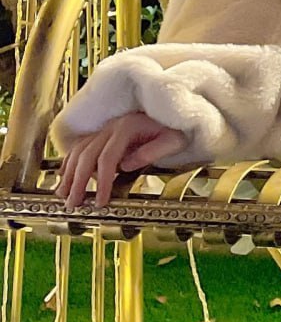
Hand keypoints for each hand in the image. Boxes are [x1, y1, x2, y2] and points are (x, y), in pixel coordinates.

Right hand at [56, 112, 188, 211]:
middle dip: (78, 182)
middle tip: (74, 204)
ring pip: (79, 151)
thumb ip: (151, 152)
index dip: (102, 181)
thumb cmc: (176, 130)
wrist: (176, 117)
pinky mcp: (104, 134)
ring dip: (69, 173)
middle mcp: (112, 127)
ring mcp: (106, 129)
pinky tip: (64, 176)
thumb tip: (125, 166)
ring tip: (62, 195)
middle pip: (87, 155)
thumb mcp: (173, 141)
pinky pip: (81, 146)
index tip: (100, 201)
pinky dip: (69, 161)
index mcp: (128, 129)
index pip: (108, 158)